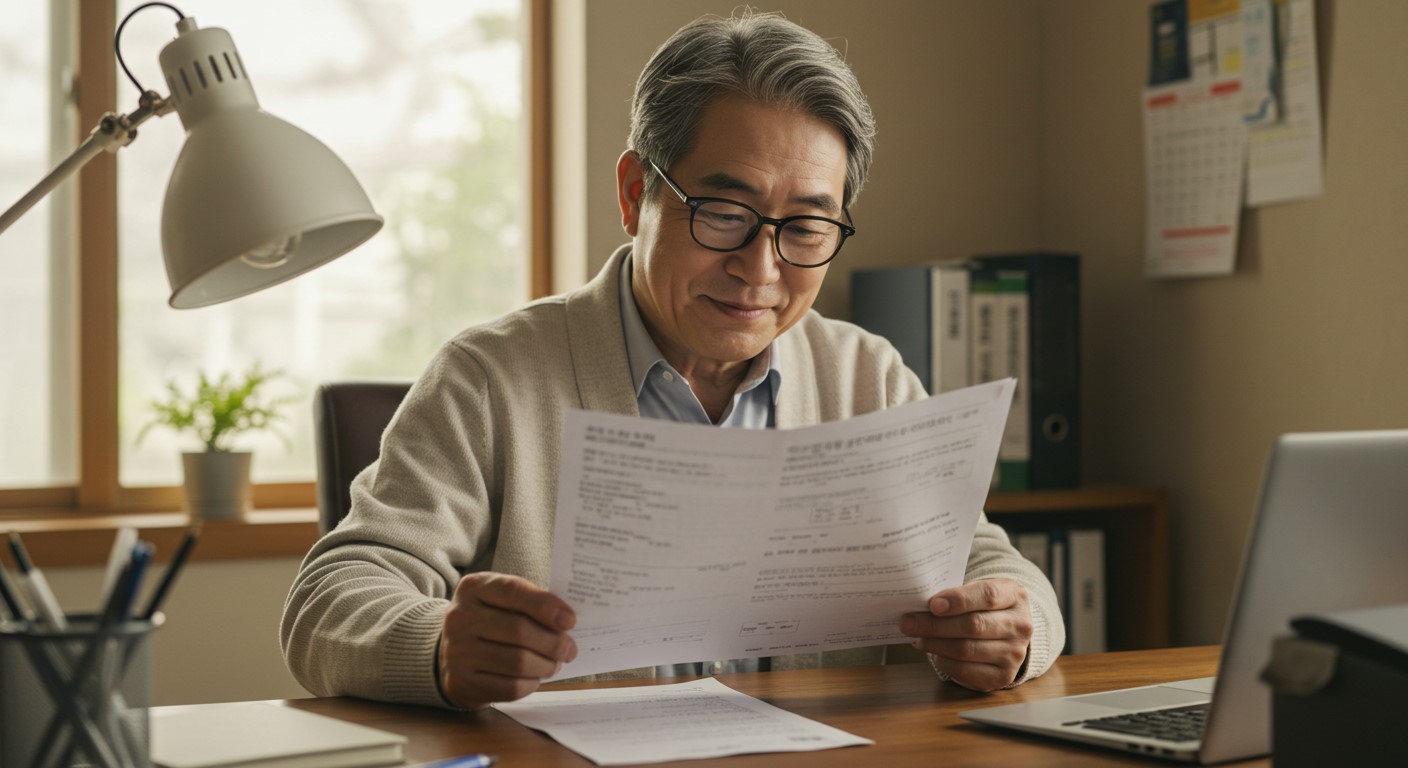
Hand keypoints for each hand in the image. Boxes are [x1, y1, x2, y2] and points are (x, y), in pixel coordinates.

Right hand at [438, 572, 576, 709]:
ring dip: (546, 665)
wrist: (450, 652)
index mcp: (473, 588)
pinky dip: (531, 683)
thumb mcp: (501, 600)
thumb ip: (529, 602)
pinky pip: (509, 687)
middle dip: (554, 642)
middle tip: (569, 649)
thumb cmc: (489, 621)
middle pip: (519, 631)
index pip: (513, 591)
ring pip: (517, 662)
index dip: (545, 606)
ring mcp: (457, 652)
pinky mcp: (461, 682)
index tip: (569, 620)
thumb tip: (566, 621)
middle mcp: (460, 618)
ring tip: (555, 663)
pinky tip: (535, 677)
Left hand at [900, 578, 1032, 690]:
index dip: (958, 600)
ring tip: (917, 637)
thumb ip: (957, 593)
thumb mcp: (979, 590)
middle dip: (935, 625)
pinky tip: (933, 652)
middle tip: (908, 623)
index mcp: (1015, 596)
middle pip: (974, 626)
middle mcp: (1020, 626)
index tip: (932, 604)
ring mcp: (1015, 653)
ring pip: (967, 650)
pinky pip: (966, 671)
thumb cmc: (985, 605)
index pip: (987, 596)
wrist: (1009, 629)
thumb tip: (921, 605)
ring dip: (935, 644)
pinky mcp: (1003, 676)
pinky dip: (944, 662)